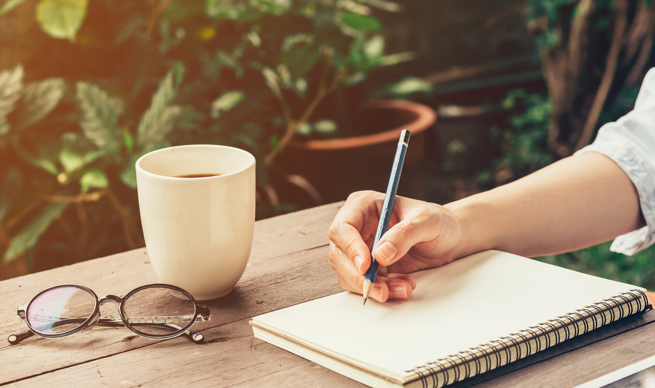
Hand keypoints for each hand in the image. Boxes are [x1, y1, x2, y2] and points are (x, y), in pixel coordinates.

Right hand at [328, 191, 463, 302]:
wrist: (450, 238)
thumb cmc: (438, 221)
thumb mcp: (426, 221)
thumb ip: (404, 234)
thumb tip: (380, 254)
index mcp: (364, 205)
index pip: (343, 227)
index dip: (350, 247)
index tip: (366, 265)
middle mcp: (357, 226)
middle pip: (339, 254)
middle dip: (359, 275)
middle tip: (380, 288)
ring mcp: (361, 248)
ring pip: (349, 274)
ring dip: (374, 286)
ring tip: (404, 286)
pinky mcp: (369, 268)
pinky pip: (364, 284)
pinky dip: (382, 290)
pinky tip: (402, 286)